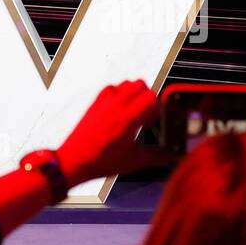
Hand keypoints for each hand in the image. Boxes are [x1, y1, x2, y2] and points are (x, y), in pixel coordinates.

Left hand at [56, 80, 170, 185]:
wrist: (75, 160)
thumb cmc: (99, 160)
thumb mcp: (134, 161)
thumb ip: (157, 156)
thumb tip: (170, 156)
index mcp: (128, 117)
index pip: (152, 96)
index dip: (157, 107)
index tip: (154, 120)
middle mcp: (116, 105)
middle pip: (141, 84)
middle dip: (148, 97)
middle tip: (146, 115)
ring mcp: (105, 101)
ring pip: (127, 83)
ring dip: (134, 93)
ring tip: (134, 111)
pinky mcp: (96, 103)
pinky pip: (112, 88)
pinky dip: (119, 94)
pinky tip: (119, 110)